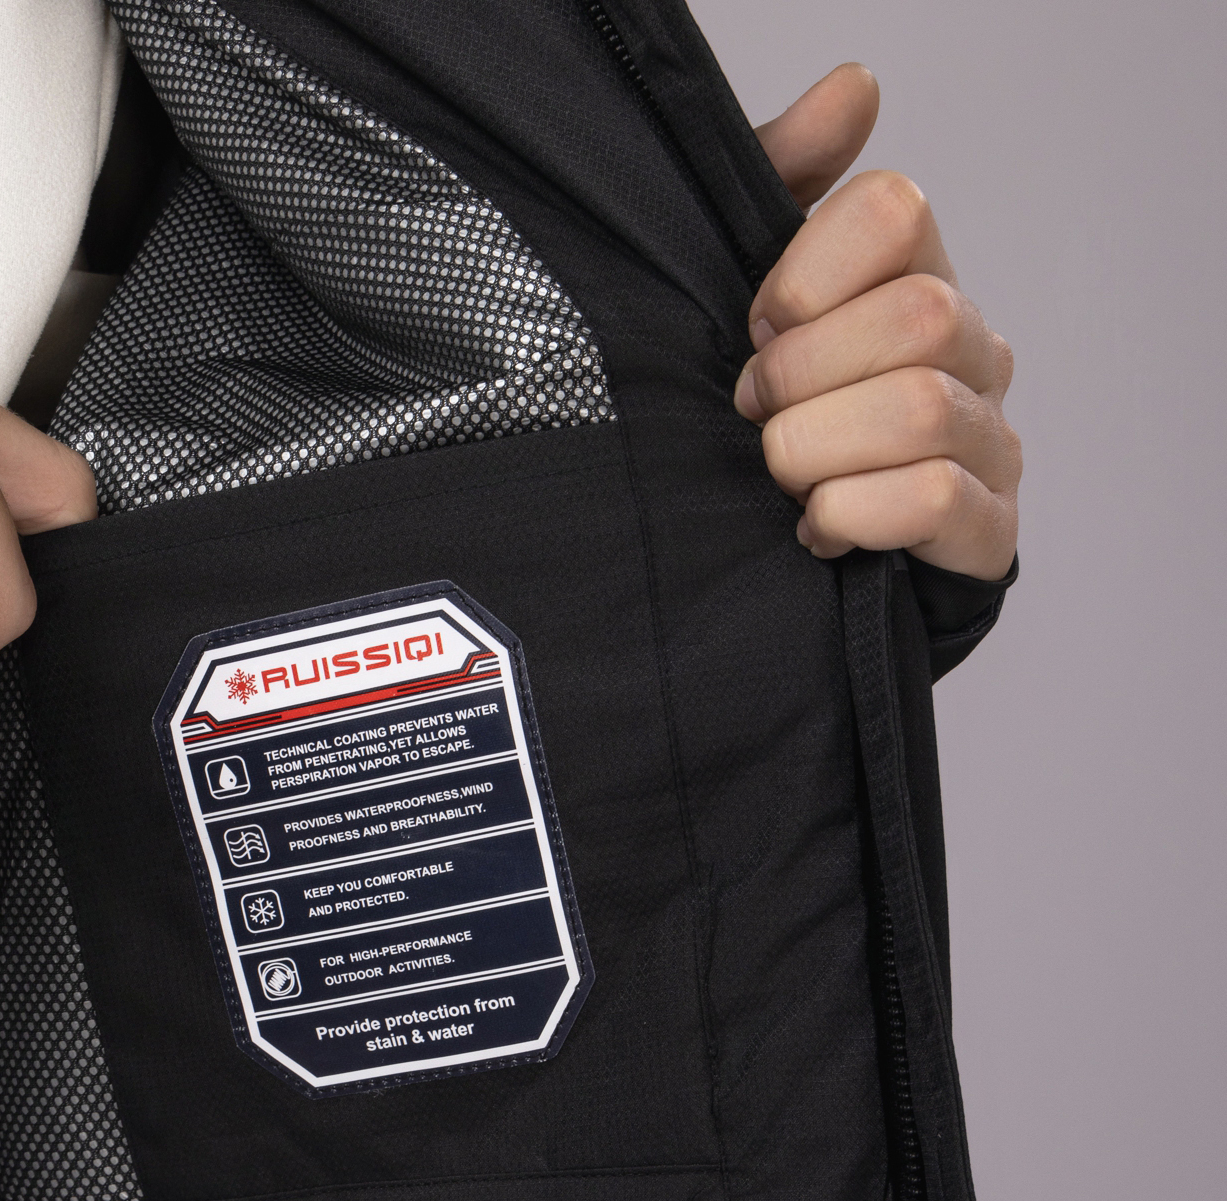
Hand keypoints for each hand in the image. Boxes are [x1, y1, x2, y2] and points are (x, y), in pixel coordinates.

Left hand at [736, 65, 1018, 580]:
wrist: (778, 576)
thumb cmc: (772, 426)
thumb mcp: (745, 298)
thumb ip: (782, 184)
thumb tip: (855, 90)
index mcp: (916, 279)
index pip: (895, 212)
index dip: (807, 273)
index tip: (758, 328)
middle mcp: (972, 350)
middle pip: (916, 315)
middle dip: (804, 374)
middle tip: (756, 414)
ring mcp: (990, 440)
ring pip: (921, 409)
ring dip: (817, 449)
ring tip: (782, 477)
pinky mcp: (988, 532)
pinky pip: (935, 498)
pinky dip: (853, 513)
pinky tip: (817, 528)